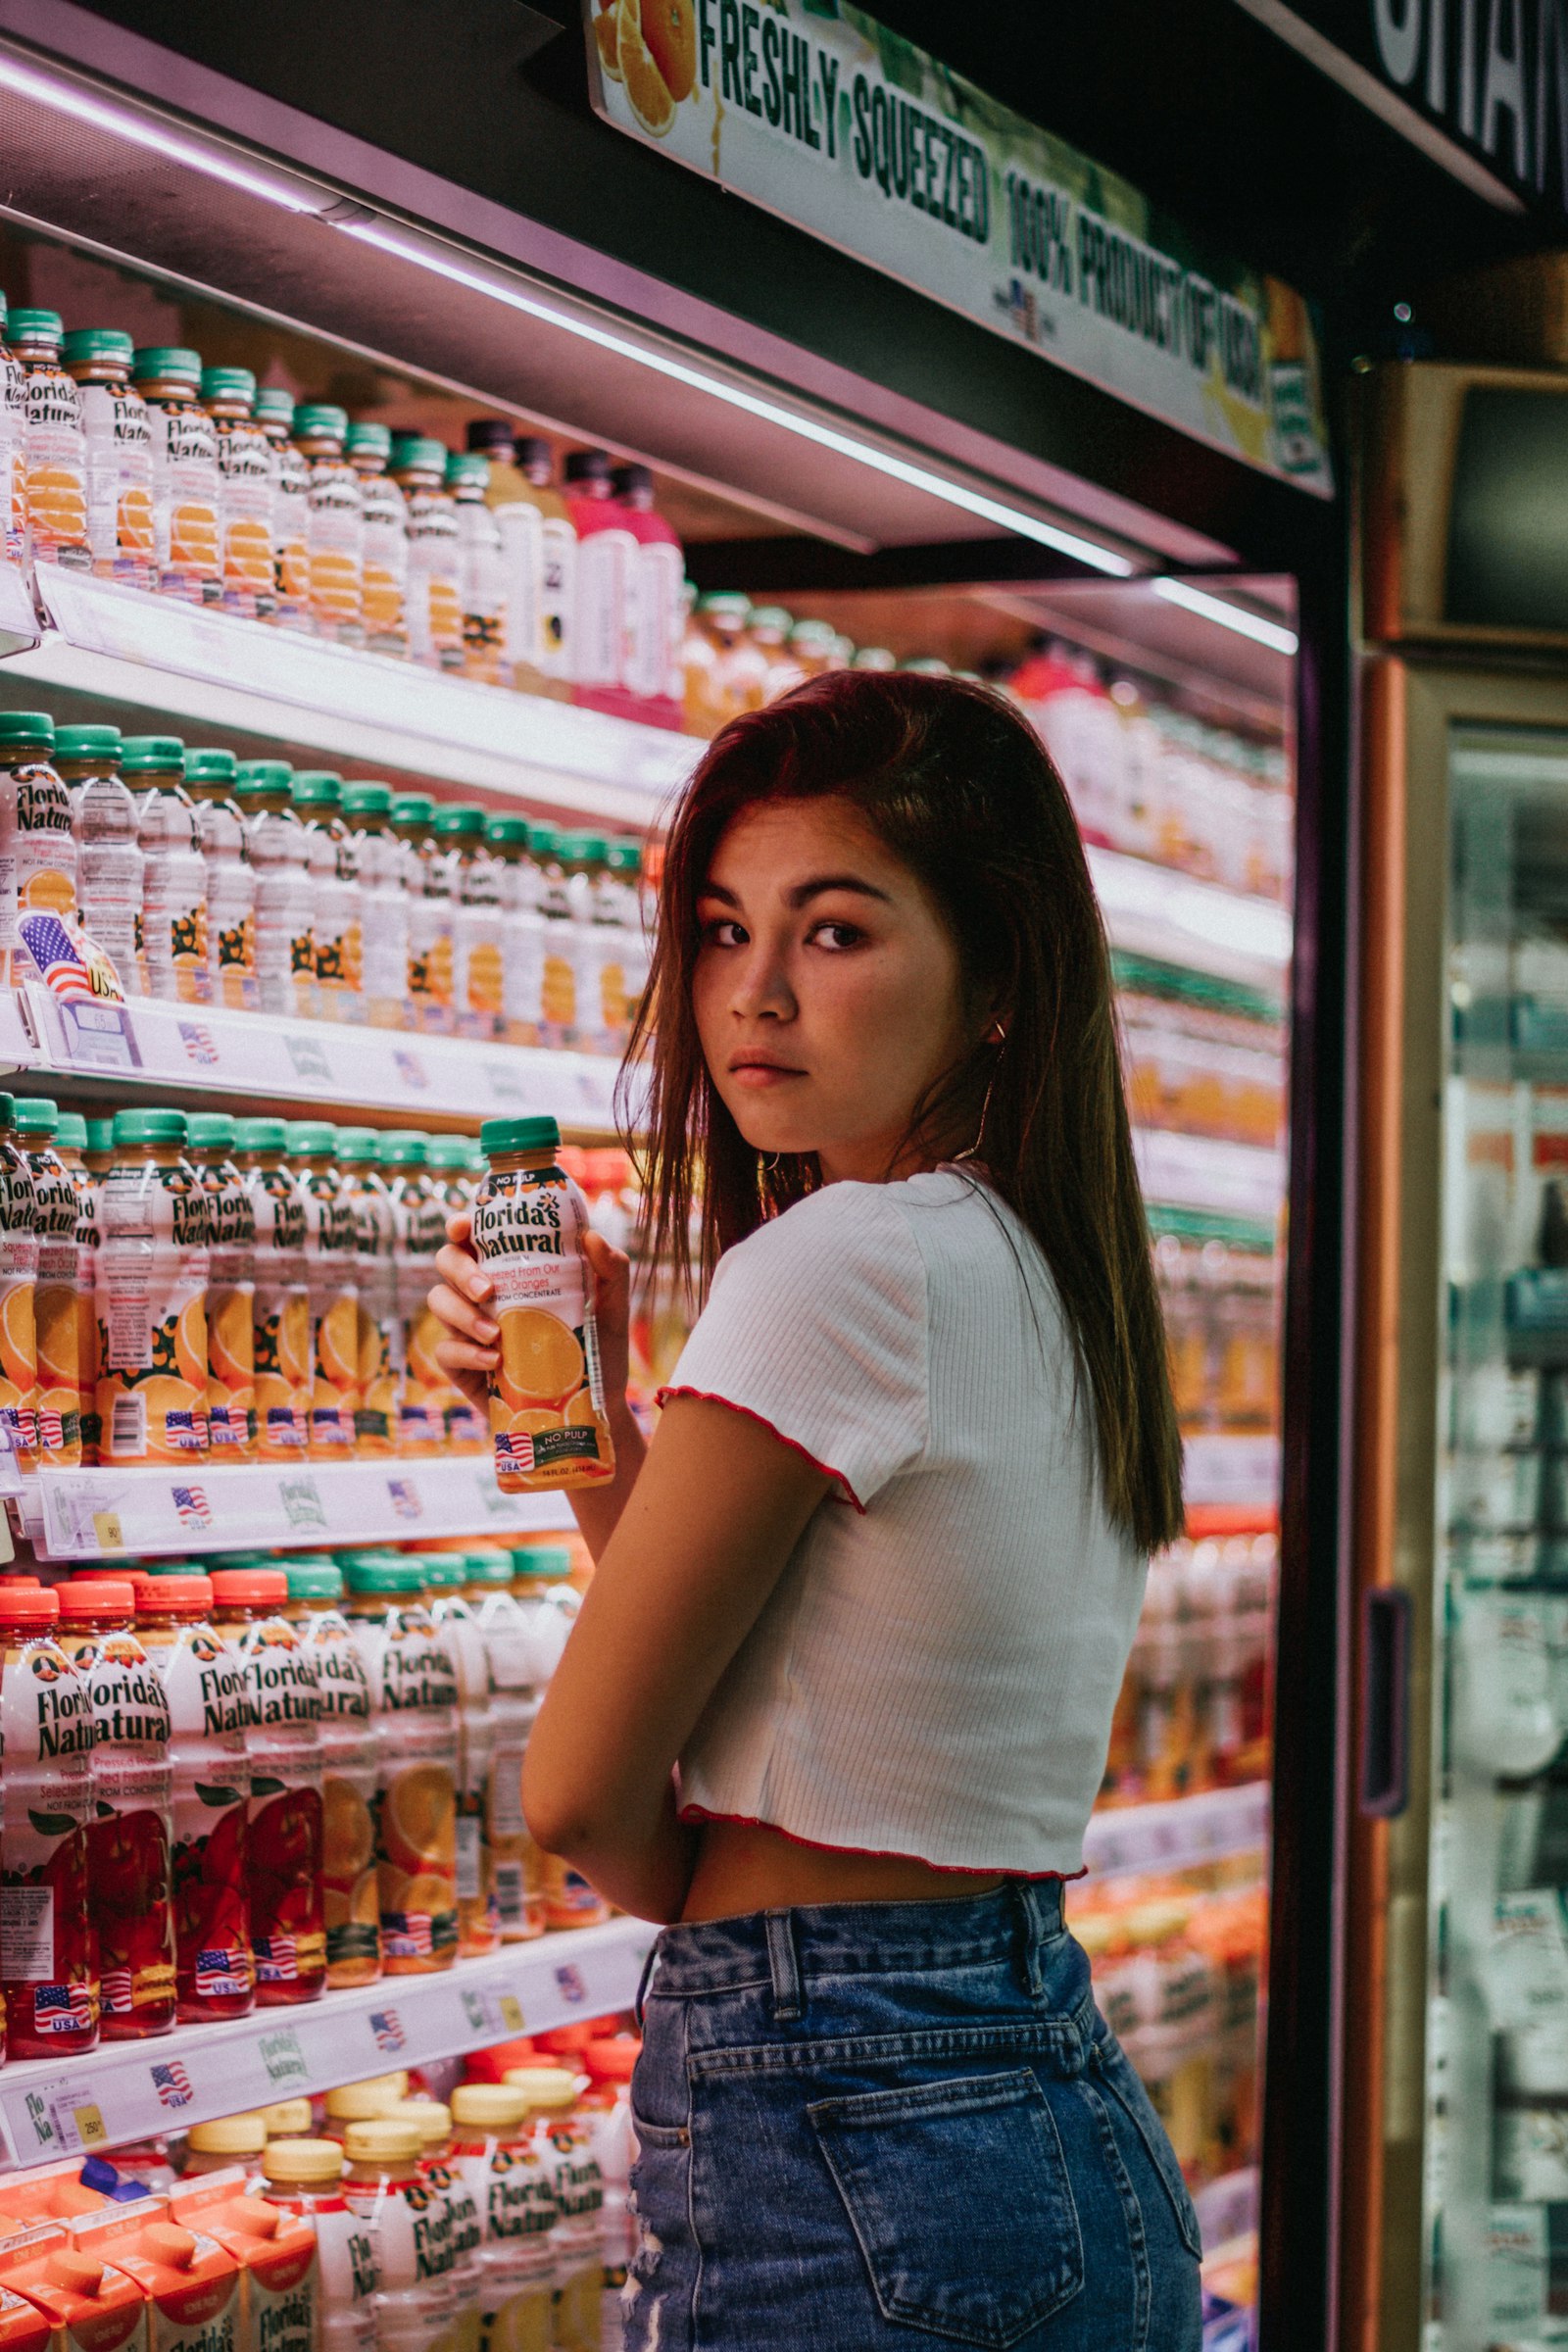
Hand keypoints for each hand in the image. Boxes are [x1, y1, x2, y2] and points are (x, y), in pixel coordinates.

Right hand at [429, 1211, 631, 1422]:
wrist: (587, 1405)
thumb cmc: (597, 1347)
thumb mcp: (613, 1308)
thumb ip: (611, 1269)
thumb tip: (591, 1236)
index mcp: (512, 1266)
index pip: (475, 1234)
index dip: (461, 1225)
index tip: (464, 1227)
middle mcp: (483, 1290)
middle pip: (447, 1260)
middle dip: (460, 1270)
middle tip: (487, 1290)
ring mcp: (468, 1326)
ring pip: (439, 1302)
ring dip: (463, 1314)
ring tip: (495, 1334)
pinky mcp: (461, 1363)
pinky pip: (446, 1350)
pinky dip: (467, 1353)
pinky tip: (494, 1361)